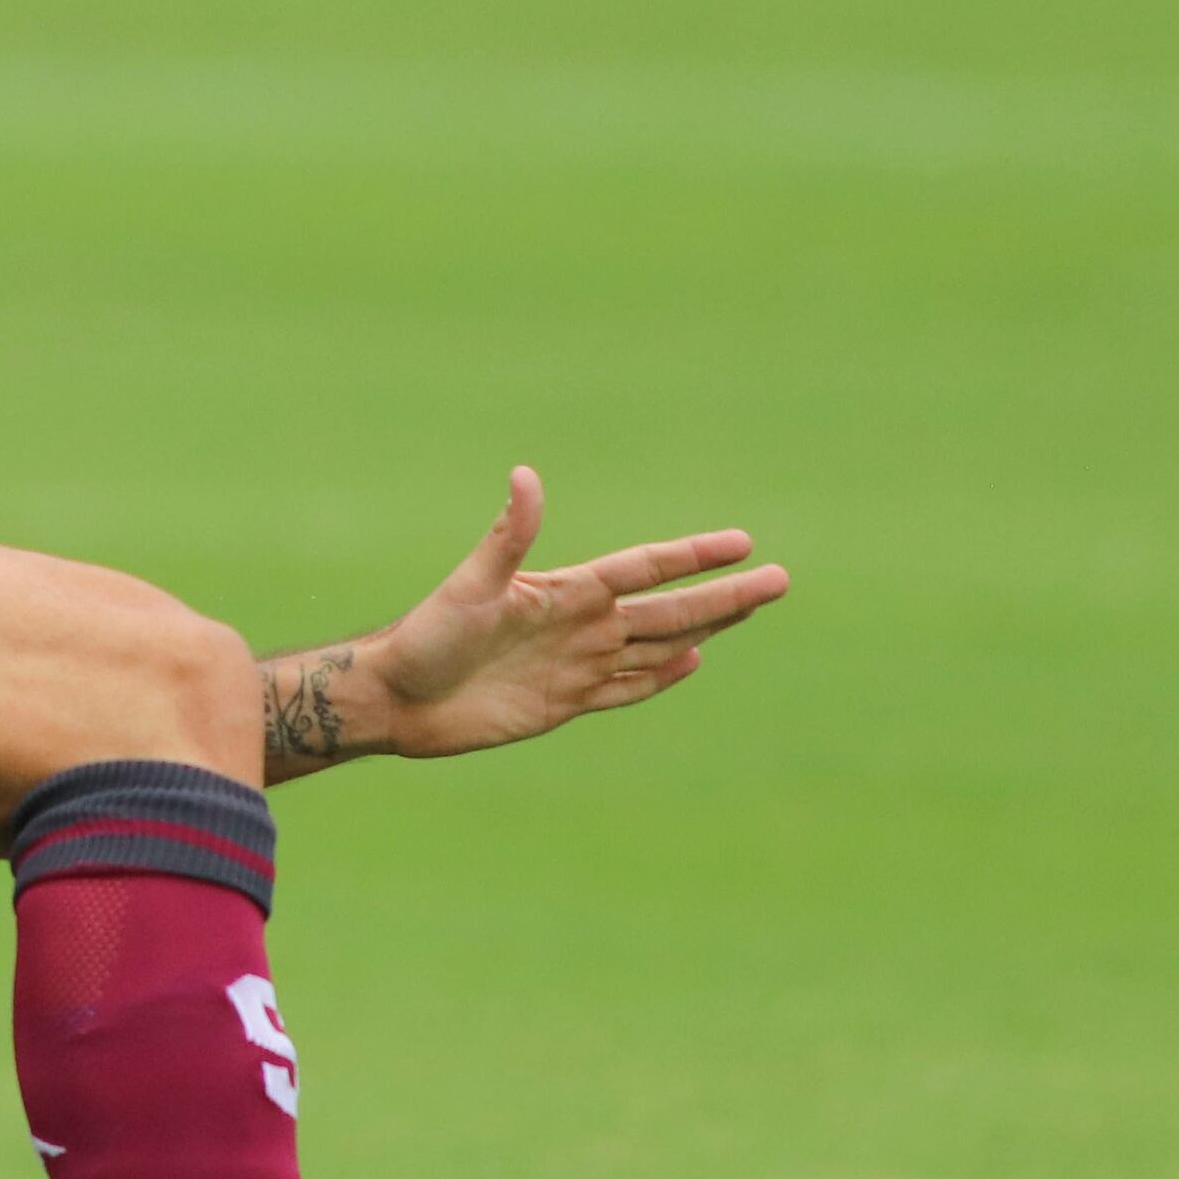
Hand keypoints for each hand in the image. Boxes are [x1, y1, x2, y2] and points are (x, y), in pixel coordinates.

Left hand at [282, 468, 790, 771]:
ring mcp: (576, 664)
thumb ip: (507, 537)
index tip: (742, 542)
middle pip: (669, 608)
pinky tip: (693, 660)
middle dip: (726, 594)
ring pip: (658, 644)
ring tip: (749, 607)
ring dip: (705, 627)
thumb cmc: (426, 637)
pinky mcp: (565, 702)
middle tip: (780, 578)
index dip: (693, 556)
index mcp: (565, 591)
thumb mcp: (471, 586)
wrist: (398, 699)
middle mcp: (580, 625)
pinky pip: (627, 688)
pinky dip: (663, 676)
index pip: (645, 569)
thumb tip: (527, 475)